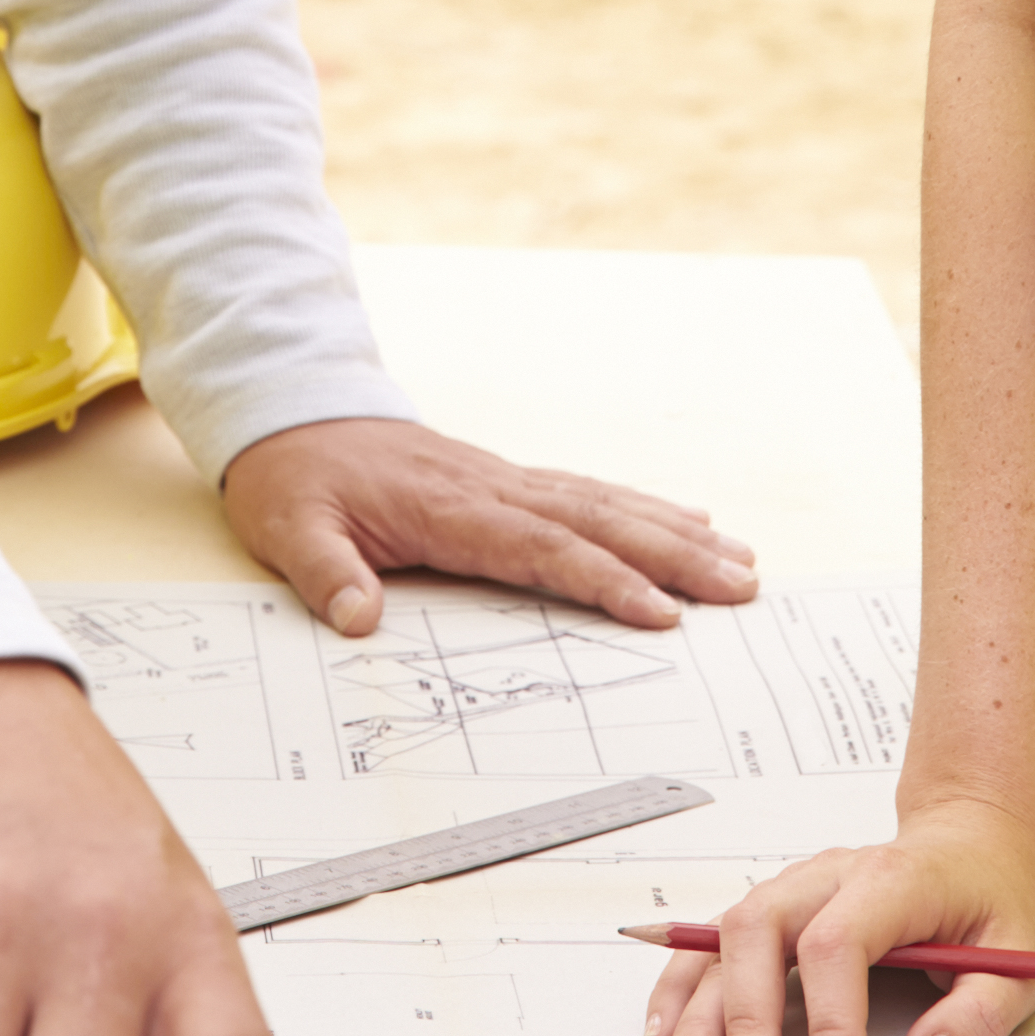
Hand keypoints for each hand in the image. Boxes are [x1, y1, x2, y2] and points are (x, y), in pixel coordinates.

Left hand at [220, 415, 759, 636]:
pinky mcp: (510, 480)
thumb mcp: (292, 529)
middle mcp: (494, 488)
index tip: (660, 612)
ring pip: (608, 503)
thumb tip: (358, 621)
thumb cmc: (296, 480)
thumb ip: (327, 575)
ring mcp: (508, 480)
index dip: (604, 580)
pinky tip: (692, 520)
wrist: (292, 414)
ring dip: (677, 532)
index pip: (543, 549)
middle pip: (599, 522)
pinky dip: (648, 507)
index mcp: (450, 508)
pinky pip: (592, 493)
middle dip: (675, 556)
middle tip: (743, 587)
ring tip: (742, 561)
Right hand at [644, 801, 1034, 1035]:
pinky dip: (684, 981)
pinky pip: (716, 938)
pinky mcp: (778, 907)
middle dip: (744, 1017)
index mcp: (894, 881)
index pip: (840, 944)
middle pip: (764, 930)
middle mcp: (831, 876)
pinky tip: (664, 1024)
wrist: (972, 841)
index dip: (830, 1021)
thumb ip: (977, 1016)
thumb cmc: (992, 898)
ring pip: (728, 933)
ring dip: (699, 1003)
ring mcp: (796, 887)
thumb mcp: (1021, 959)